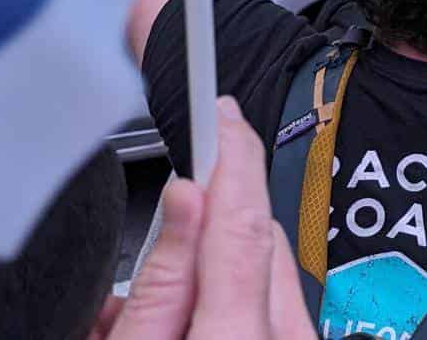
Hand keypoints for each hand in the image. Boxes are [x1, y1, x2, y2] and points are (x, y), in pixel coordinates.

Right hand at [93, 97, 312, 338]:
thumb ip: (158, 286)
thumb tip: (184, 198)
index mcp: (236, 336)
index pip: (243, 220)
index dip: (232, 155)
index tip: (221, 110)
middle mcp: (282, 337)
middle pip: (252, 241)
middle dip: (206, 220)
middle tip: (152, 233)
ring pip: (261, 270)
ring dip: (211, 267)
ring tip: (145, 308)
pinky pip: (269, 307)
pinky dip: (229, 302)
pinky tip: (182, 323)